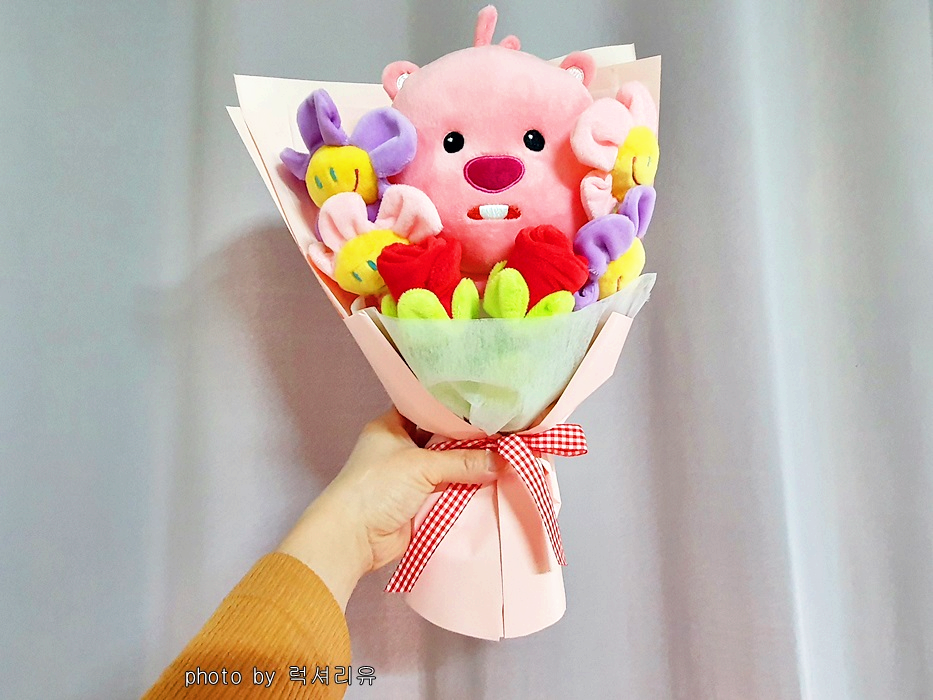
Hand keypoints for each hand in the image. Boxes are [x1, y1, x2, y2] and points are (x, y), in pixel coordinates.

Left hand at [277, 409, 501, 608]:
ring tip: (505, 452)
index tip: (484, 402)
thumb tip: (502, 460)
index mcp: (391, 425)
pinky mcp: (418, 500)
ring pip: (447, 464)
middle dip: (468, 438)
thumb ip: (463, 462)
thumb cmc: (377, 487)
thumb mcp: (421, 465)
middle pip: (441, 438)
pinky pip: (448, 489)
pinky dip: (466, 487)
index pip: (426, 406)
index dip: (453, 405)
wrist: (354, 538)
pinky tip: (492, 479)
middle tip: (503, 428)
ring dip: (469, 465)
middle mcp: (400, 447)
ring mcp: (409, 475)